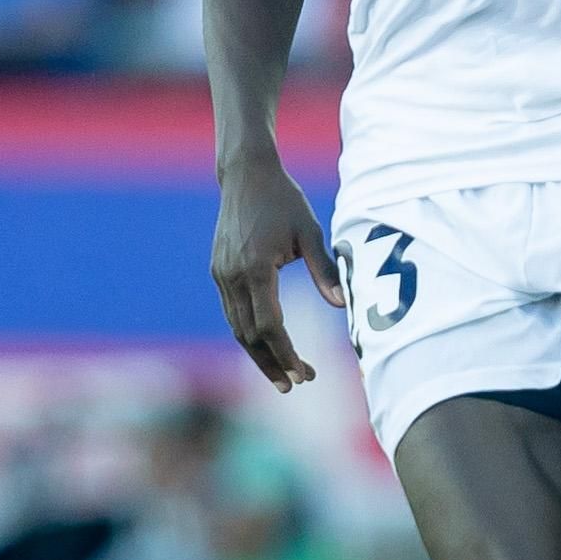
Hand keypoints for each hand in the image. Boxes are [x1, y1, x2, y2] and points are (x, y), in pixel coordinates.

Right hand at [210, 154, 342, 391]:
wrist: (246, 174)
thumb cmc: (284, 200)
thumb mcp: (310, 232)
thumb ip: (324, 270)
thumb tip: (342, 306)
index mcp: (255, 268)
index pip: (270, 326)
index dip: (286, 354)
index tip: (303, 374)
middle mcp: (232, 276)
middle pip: (249, 335)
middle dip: (273, 363)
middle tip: (296, 385)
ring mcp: (220, 274)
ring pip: (236, 327)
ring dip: (258, 354)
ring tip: (281, 376)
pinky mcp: (218, 271)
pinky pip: (231, 311)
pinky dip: (248, 333)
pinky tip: (266, 345)